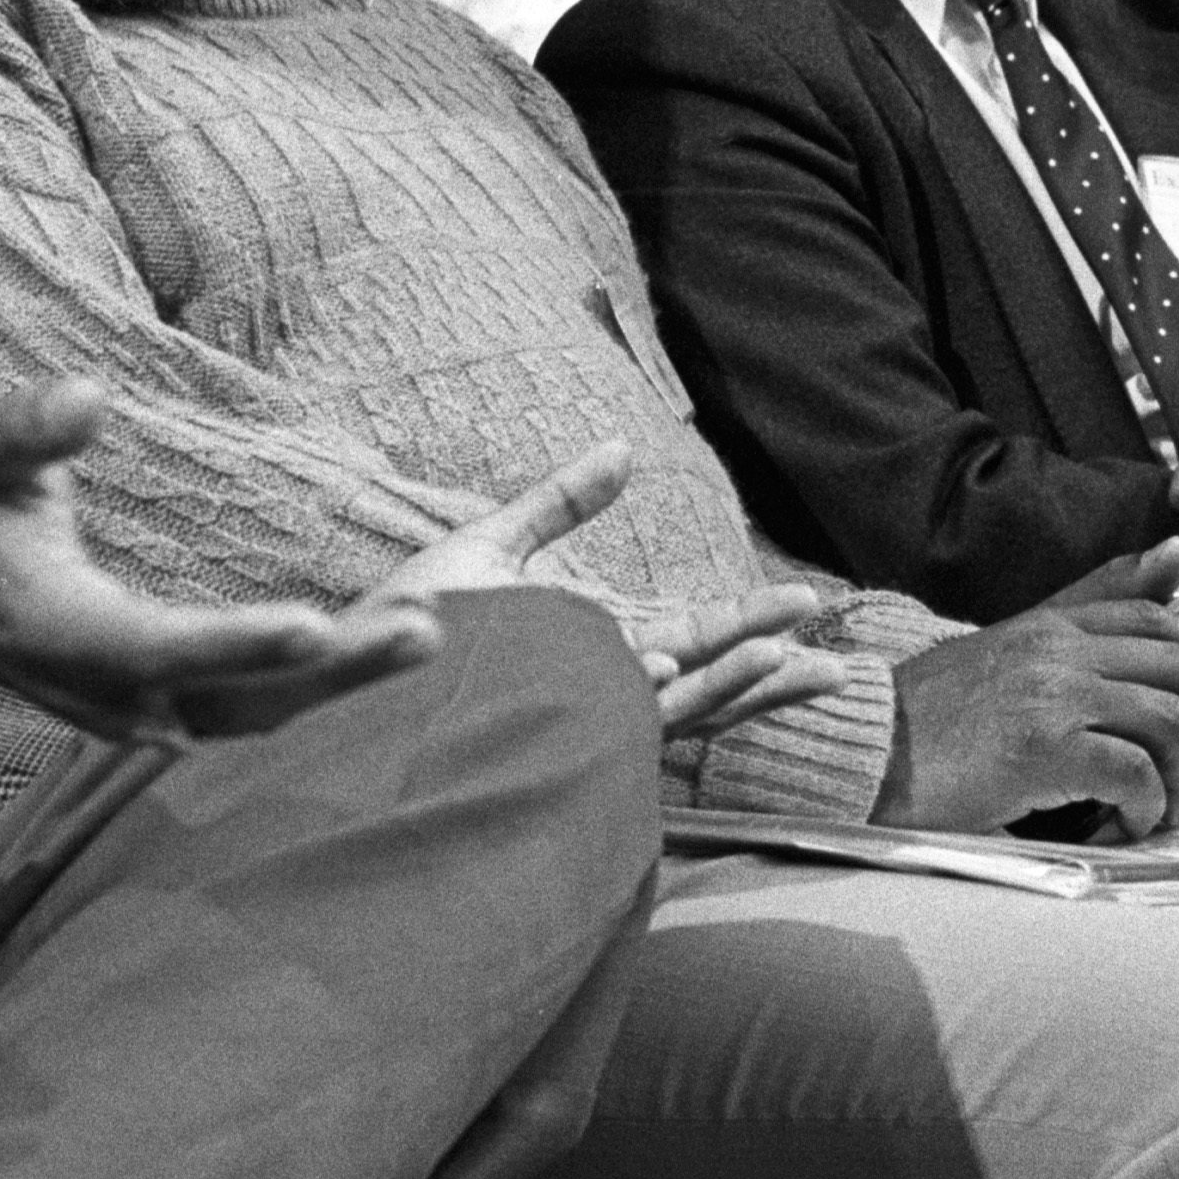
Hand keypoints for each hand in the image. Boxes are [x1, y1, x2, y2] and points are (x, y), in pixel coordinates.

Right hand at [0, 378, 438, 739]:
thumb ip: (26, 426)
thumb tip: (88, 395)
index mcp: (61, 632)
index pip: (158, 647)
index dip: (235, 643)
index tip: (313, 627)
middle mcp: (110, 696)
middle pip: (238, 698)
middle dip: (335, 672)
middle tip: (429, 629)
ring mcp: (144, 719)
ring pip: (264, 717)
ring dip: (348, 686)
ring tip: (433, 633)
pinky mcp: (173, 717)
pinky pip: (264, 713)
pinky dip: (329, 690)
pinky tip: (398, 647)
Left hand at [368, 442, 836, 738]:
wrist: (339, 670)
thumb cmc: (404, 619)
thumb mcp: (492, 545)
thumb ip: (559, 503)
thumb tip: (623, 447)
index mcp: (589, 650)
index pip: (688, 639)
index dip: (748, 623)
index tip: (807, 605)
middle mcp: (592, 692)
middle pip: (703, 682)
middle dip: (768, 668)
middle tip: (840, 659)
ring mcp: (572, 717)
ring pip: (675, 708)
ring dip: (735, 684)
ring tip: (794, 660)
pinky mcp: (542, 731)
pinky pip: (616, 722)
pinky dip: (661, 700)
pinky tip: (691, 670)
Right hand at [874, 540, 1178, 834]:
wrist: (865, 757)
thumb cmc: (938, 718)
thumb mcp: (1015, 649)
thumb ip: (1091, 604)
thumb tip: (1174, 552)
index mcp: (1051, 624)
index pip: (1162, 615)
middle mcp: (1055, 649)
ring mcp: (1048, 696)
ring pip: (1169, 719)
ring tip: (1168, 807)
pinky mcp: (1039, 750)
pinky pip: (1133, 772)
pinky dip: (1147, 807)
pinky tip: (1128, 825)